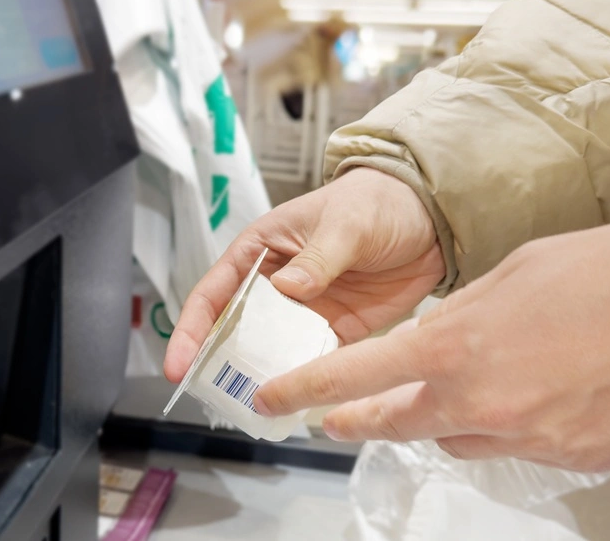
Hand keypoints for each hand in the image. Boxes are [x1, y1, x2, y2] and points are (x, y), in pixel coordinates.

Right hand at [164, 167, 444, 383]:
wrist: (430, 216)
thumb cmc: (375, 201)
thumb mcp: (345, 223)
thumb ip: (318, 257)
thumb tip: (289, 289)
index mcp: (261, 251)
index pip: (213, 293)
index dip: (192, 330)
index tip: (179, 365)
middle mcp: (275, 285)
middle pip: (234, 331)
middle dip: (220, 364)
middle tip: (213, 398)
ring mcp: (305, 311)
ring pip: (271, 352)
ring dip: (261, 377)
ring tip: (253, 408)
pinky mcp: (338, 329)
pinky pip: (313, 360)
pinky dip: (305, 380)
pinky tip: (298, 401)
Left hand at [253, 217, 609, 472]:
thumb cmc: (606, 273)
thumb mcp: (509, 274)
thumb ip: (458, 314)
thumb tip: (435, 338)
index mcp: (455, 345)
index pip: (356, 377)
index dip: (306, 390)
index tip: (274, 399)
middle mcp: (481, 400)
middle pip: (397, 423)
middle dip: (361, 419)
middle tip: (337, 418)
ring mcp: (526, 437)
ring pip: (459, 437)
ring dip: (451, 414)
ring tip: (483, 376)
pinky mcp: (569, 457)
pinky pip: (518, 445)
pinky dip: (515, 422)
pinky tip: (544, 389)